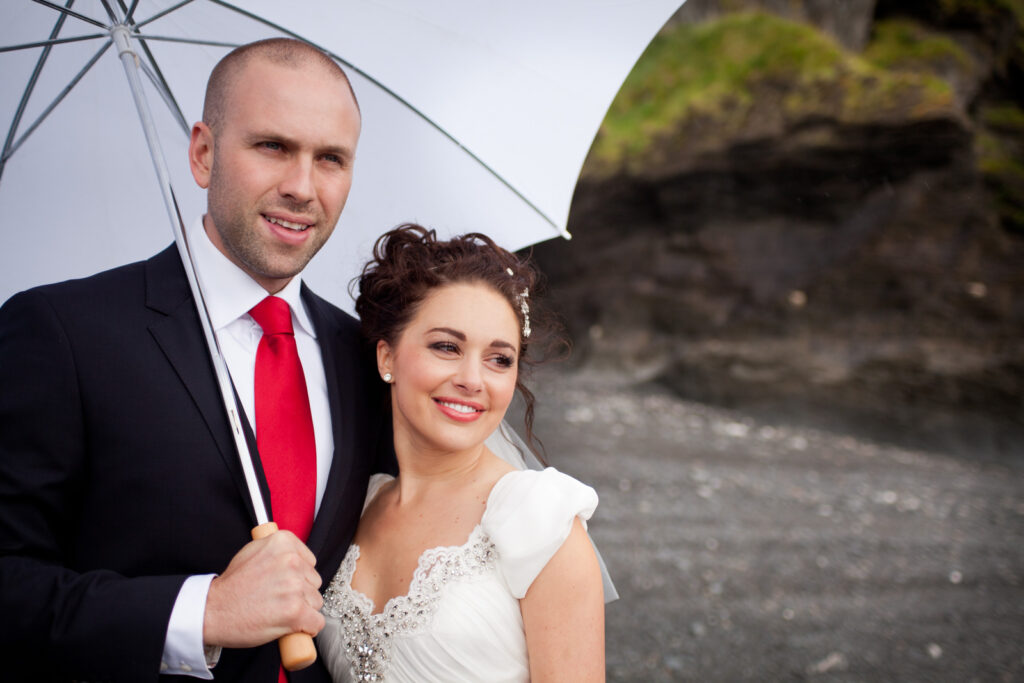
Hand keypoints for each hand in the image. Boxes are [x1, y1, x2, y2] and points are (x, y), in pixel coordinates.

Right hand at [203, 530, 324, 648]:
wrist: (211, 611)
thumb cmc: (232, 586)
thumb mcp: (253, 552)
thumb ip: (279, 551)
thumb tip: (300, 557)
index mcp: (283, 542)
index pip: (310, 562)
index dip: (297, 576)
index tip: (282, 584)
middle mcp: (292, 561)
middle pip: (314, 582)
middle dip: (300, 593)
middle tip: (276, 600)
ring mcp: (294, 586)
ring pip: (316, 602)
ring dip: (302, 611)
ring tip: (276, 611)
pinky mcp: (295, 611)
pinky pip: (316, 622)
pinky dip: (306, 628)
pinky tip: (289, 626)